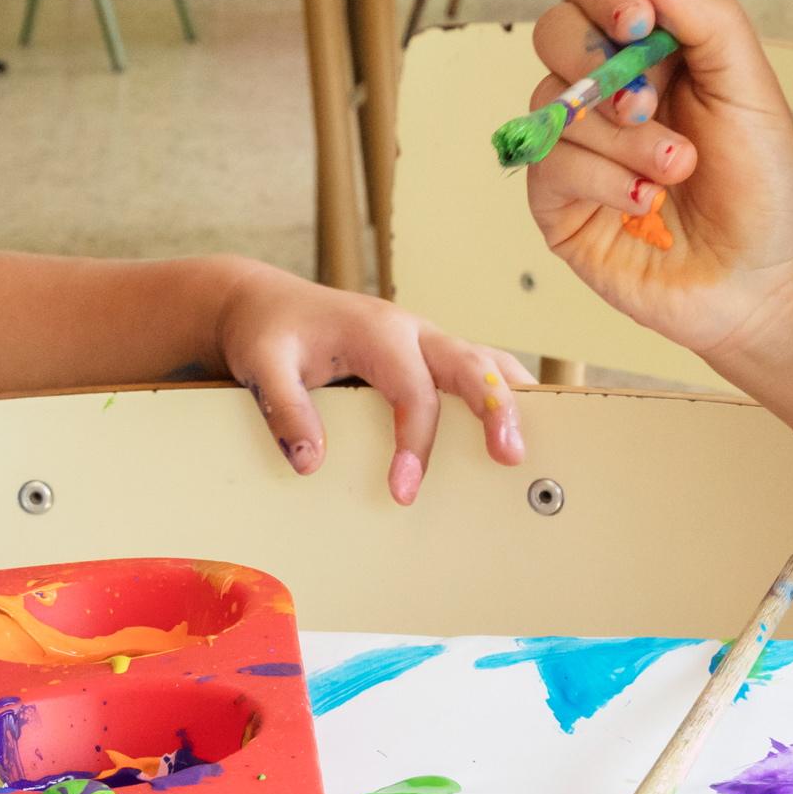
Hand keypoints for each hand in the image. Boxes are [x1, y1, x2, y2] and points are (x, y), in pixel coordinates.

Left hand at [210, 267, 530, 506]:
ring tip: (530, 441)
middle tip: (511, 456)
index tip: (404, 490)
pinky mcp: (424, 351)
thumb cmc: (269, 333)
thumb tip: (311, 462)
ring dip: (509, 399)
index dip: (416, 443)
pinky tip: (514, 422)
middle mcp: (410, 330)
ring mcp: (423, 339)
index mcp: (376, 331)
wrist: (265, 303)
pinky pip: (473, 366)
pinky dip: (499, 390)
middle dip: (495, 409)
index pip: (414, 391)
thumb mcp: (262, 366)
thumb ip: (283, 409)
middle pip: (470, 365)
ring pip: (484, 360)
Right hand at [522, 0, 792, 372]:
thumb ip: (709, 21)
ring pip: (552, 103)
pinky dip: (604, 180)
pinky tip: (648, 203)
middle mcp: (605, 89)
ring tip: (678, 169)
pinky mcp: (558, 203)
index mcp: (651, 50)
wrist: (764, 281)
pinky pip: (549, 165)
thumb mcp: (750, 90)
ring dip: (622, 138)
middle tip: (649, 103)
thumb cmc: (763, 186)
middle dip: (599, 62)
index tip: (640, 24)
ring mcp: (577, 145)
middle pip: (554, 32)